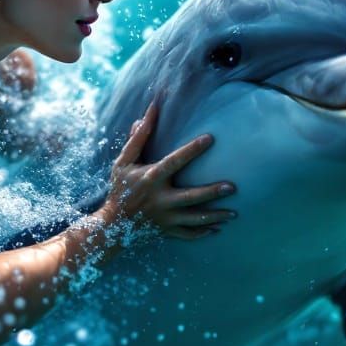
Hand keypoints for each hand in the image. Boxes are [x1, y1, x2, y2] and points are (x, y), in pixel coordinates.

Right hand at [103, 100, 237, 239]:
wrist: (112, 224)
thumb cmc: (120, 188)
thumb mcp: (124, 162)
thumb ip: (138, 138)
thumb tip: (150, 111)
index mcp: (150, 178)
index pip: (174, 162)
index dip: (192, 149)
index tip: (210, 138)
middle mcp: (160, 199)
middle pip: (191, 196)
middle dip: (212, 192)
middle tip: (233, 187)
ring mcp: (164, 218)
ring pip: (194, 219)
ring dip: (215, 216)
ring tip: (233, 213)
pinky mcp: (166, 231)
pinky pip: (188, 234)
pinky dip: (203, 232)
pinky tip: (218, 228)